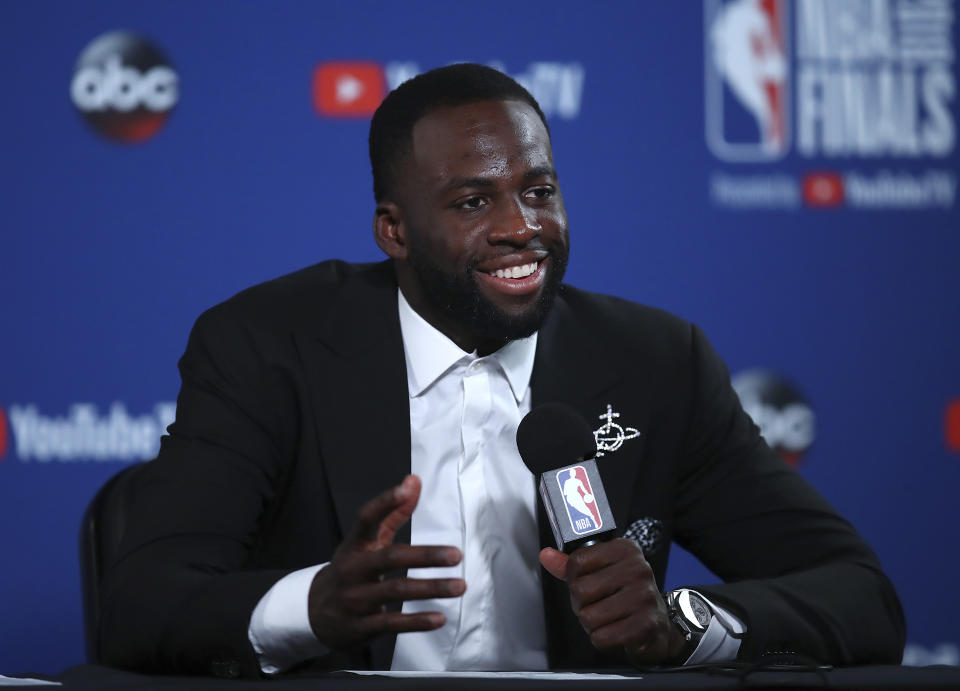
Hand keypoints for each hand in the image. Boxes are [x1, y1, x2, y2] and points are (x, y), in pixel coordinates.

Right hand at [308, 475, 464, 649]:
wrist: (313, 613)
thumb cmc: (351, 569)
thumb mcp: (365, 541)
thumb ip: (392, 512)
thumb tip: (414, 480)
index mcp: (355, 545)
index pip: (367, 518)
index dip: (386, 501)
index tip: (408, 488)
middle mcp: (353, 568)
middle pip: (390, 557)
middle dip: (425, 556)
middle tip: (456, 555)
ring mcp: (355, 598)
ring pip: (396, 590)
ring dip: (430, 588)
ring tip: (459, 585)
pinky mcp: (360, 625)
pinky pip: (391, 622)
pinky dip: (417, 621)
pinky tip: (439, 618)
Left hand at [539, 538, 687, 665]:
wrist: (657, 623)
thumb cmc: (624, 594)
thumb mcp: (599, 572)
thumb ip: (571, 565)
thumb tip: (546, 555)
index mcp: (624, 549)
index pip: (577, 561)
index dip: (575, 578)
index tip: (588, 582)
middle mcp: (637, 568)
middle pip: (580, 590)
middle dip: (581, 604)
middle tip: (597, 605)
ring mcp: (643, 596)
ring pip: (589, 616)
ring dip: (592, 624)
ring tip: (607, 618)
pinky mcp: (646, 624)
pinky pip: (603, 637)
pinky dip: (603, 640)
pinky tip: (615, 631)